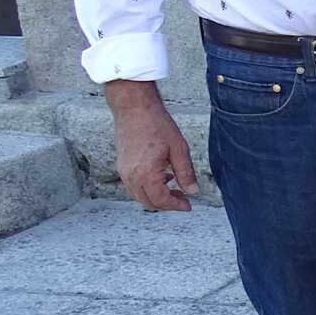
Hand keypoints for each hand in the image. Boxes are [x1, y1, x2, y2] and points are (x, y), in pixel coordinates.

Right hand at [109, 83, 196, 211]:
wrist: (134, 109)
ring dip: (156, 197)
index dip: (176, 205)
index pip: (160, 200)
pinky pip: (133, 185)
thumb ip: (186, 173)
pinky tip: (162, 177)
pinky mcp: (122, 165)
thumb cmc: (156, 125)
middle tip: (183, 198)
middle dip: (167, 204)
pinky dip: (147, 188)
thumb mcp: (179, 149)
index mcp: (145, 173)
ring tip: (174, 187)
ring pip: (139, 195)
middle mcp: (131, 175)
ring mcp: (124, 171)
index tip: (188, 205)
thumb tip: (193, 191)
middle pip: (148, 202)